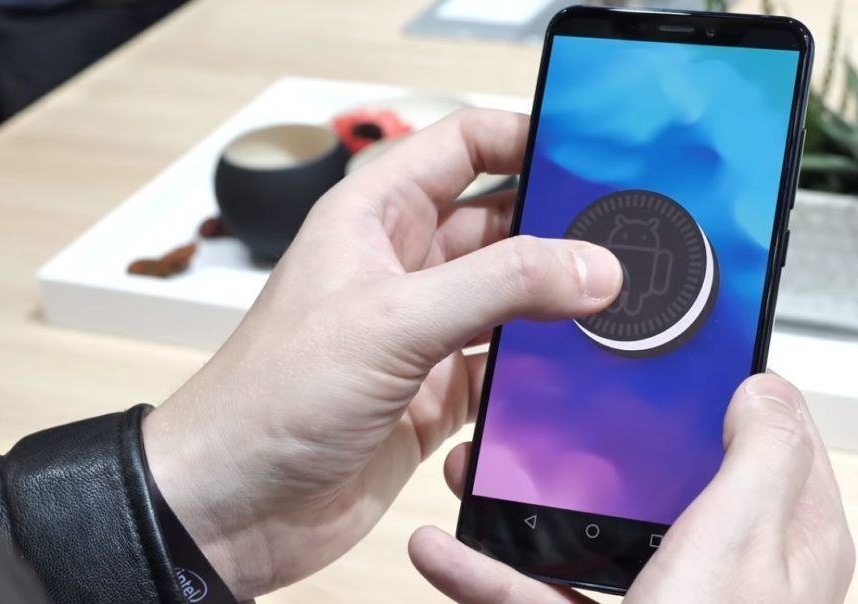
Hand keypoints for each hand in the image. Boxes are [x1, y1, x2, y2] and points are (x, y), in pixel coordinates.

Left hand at [142, 109, 623, 598]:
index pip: (462, 147)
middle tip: (622, 238)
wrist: (235, 505)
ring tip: (617, 302)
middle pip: (499, 223)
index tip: (588, 156)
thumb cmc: (272, 396)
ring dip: (555, 301)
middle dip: (558, 227)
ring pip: (509, 296)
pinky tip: (577, 369)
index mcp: (375, 218)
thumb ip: (499, 285)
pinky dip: (541, 368)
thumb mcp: (393, 320)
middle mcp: (402, 267)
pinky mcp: (436, 393)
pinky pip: (506, 365)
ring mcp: (422, 331)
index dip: (524, 138)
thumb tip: (590, 265)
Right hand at [409, 373, 855, 602]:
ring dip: (528, 503)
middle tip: (566, 398)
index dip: (728, 384)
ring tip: (482, 466)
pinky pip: (542, 589)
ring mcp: (663, 599)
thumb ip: (761, 457)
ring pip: (591, 530)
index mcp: (783, 536)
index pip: (772, 434)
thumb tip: (764, 388)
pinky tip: (445, 551)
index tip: (678, 349)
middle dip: (608, 438)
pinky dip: (490, 570)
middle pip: (663, 473)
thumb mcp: (740, 545)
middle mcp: (726, 566)